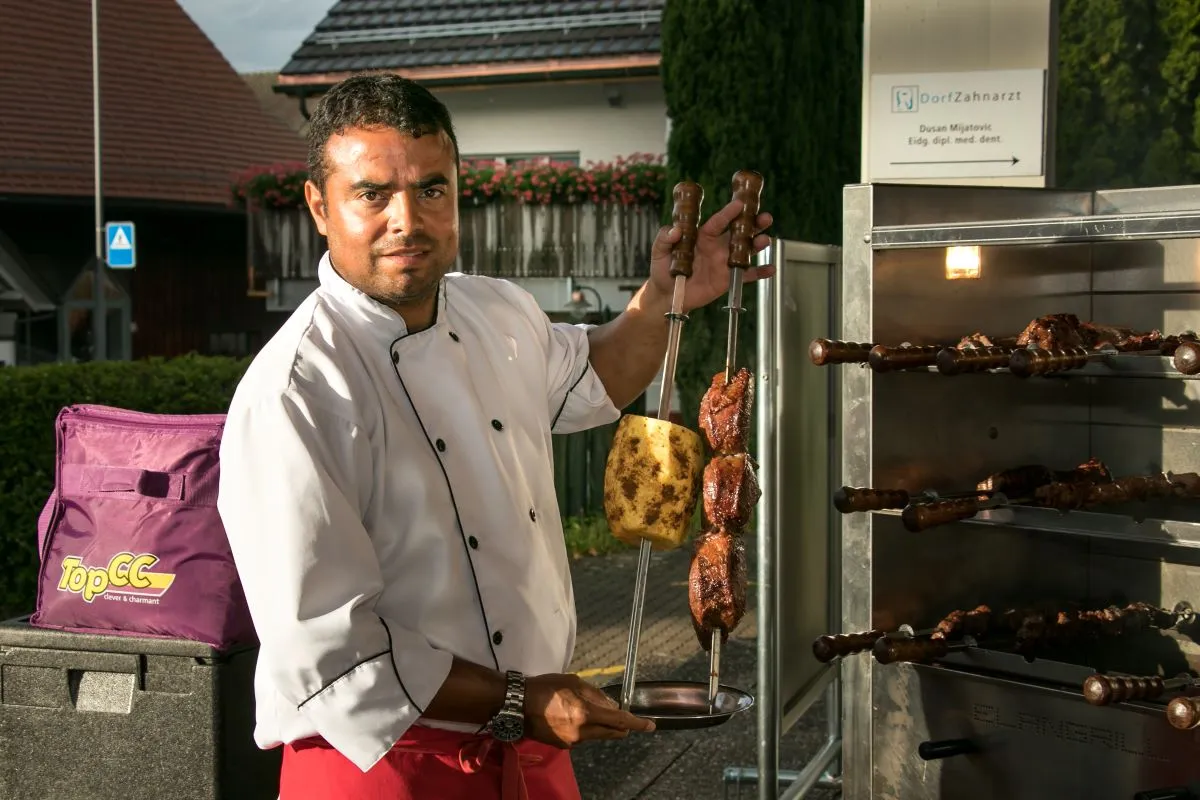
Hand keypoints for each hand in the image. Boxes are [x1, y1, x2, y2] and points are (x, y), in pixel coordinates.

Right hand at [524, 673, 655, 747]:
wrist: (517, 705)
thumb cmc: (545, 688)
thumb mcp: (574, 682)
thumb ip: (596, 695)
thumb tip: (612, 706)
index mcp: (585, 714)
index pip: (619, 722)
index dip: (637, 724)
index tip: (650, 726)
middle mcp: (581, 732)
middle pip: (611, 733)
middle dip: (620, 726)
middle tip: (623, 718)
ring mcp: (572, 742)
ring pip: (596, 735)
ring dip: (599, 725)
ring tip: (584, 709)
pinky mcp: (562, 746)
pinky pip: (581, 737)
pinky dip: (584, 728)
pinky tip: (570, 716)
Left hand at [647, 197, 773, 312]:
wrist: (668, 295)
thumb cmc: (663, 270)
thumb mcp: (658, 251)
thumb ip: (664, 238)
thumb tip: (675, 230)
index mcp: (703, 236)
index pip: (718, 222)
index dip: (729, 213)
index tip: (739, 204)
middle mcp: (717, 246)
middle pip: (739, 232)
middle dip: (753, 223)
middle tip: (765, 218)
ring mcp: (725, 262)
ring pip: (746, 250)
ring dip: (758, 244)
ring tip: (765, 240)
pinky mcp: (728, 279)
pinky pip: (747, 275)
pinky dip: (760, 272)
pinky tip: (770, 269)